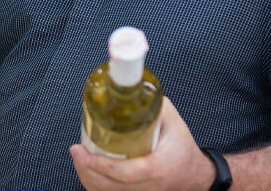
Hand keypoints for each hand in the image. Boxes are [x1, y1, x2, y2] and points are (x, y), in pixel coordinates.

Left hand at [70, 97, 215, 190]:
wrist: (194, 175)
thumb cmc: (183, 149)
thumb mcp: (174, 122)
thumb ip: (154, 106)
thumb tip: (130, 90)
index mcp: (159, 168)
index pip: (127, 173)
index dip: (103, 165)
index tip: (85, 153)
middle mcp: (149, 186)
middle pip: (111, 187)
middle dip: (87, 170)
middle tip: (76, 152)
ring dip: (88, 177)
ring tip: (79, 158)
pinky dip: (95, 185)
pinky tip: (87, 171)